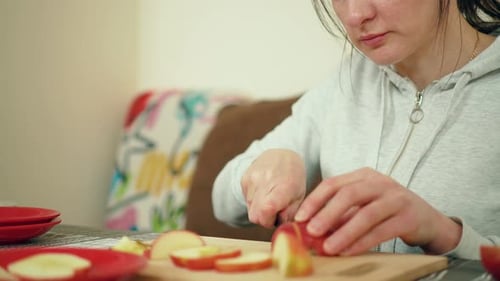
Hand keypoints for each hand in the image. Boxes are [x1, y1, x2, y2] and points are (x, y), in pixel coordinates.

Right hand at [242, 149, 305, 227]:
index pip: (265, 213)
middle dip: (264, 219)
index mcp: (282, 187)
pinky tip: (263, 192)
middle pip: (255, 216)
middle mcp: (264, 181)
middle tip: (275, 210)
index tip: (278, 217)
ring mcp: (252, 179)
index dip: (269, 221)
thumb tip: (280, 228)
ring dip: (259, 209)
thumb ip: (290, 214)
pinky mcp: (244, 179)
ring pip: (250, 209)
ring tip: (270, 198)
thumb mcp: (299, 197)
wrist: (281, 155)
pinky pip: (246, 200)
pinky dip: (254, 201)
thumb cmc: (294, 178)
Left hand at [294, 167, 461, 255]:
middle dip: (327, 214)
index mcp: (364, 176)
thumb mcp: (363, 206)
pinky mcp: (409, 217)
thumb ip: (340, 213)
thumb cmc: (387, 212)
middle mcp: (380, 182)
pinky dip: (363, 242)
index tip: (300, 218)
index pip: (334, 184)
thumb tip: (311, 227)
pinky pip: (382, 230)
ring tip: (328, 247)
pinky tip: (349, 251)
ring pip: (366, 214)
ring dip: (344, 232)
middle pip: (349, 195)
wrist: (428, 220)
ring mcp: (397, 198)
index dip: (314, 200)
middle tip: (312, 231)